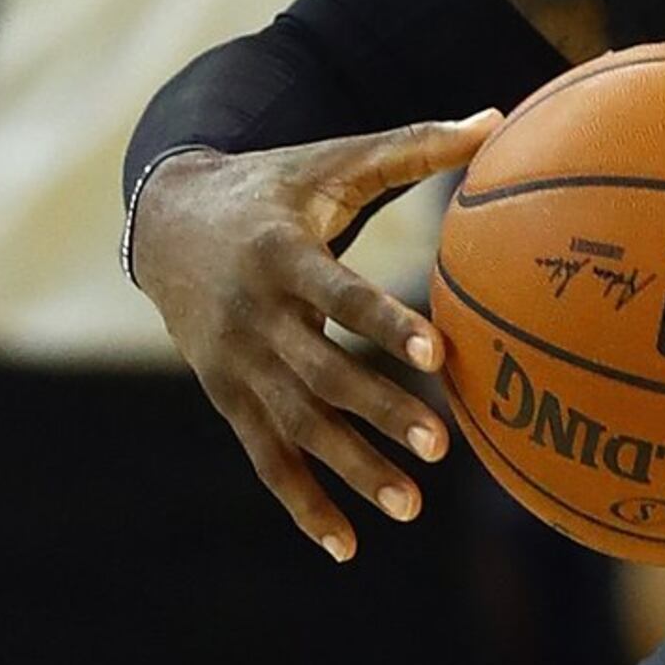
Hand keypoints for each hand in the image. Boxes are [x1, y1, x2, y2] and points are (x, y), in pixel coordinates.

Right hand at [127, 114, 497, 558]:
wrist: (166, 222)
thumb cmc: (274, 186)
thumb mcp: (331, 161)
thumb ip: (412, 147)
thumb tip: (498, 119)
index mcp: (282, 254)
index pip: (338, 293)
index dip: (384, 323)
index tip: (437, 352)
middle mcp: (253, 316)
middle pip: (320, 372)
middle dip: (379, 409)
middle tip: (442, 443)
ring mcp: (235, 365)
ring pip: (295, 427)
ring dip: (351, 469)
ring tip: (413, 505)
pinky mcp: (227, 398)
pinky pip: (265, 459)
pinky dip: (302, 504)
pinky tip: (347, 546)